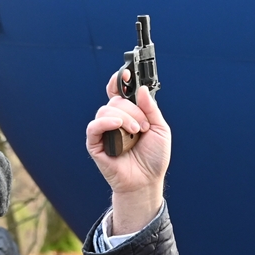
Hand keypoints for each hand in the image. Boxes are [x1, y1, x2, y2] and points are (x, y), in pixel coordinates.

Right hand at [86, 73, 171, 233]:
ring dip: (124, 119)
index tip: (126, 74)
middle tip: (144, 126)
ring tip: (136, 133)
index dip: (120, 81)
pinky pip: (94, 127)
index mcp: (129, 114)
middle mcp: (115, 120)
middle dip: (133, 111)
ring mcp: (105, 131)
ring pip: (106, 111)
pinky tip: (117, 126)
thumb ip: (151, 108)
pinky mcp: (96, 143)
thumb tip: (141, 89)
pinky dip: (105, 122)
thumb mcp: (160, 129)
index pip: (118, 92)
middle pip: (116, 101)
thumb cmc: (154, 157)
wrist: (147, 180)